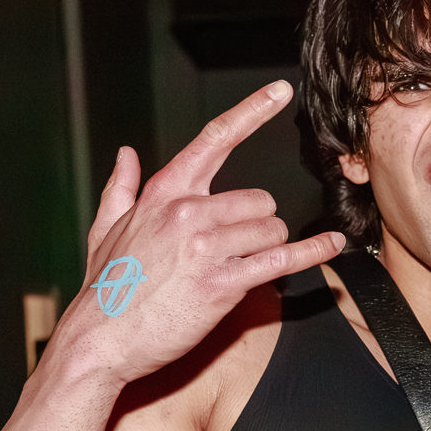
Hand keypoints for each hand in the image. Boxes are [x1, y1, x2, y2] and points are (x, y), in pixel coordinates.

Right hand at [54, 81, 343, 384]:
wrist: (99, 340)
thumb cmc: (105, 289)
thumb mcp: (104, 230)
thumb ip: (121, 189)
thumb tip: (125, 155)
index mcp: (164, 194)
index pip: (214, 139)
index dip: (251, 111)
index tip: (279, 90)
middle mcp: (188, 212)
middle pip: (259, 200)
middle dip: (256, 225)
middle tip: (232, 250)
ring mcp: (206, 246)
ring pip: (271, 229)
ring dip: (265, 248)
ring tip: (235, 269)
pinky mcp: (223, 282)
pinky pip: (281, 259)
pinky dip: (310, 253)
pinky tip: (331, 245)